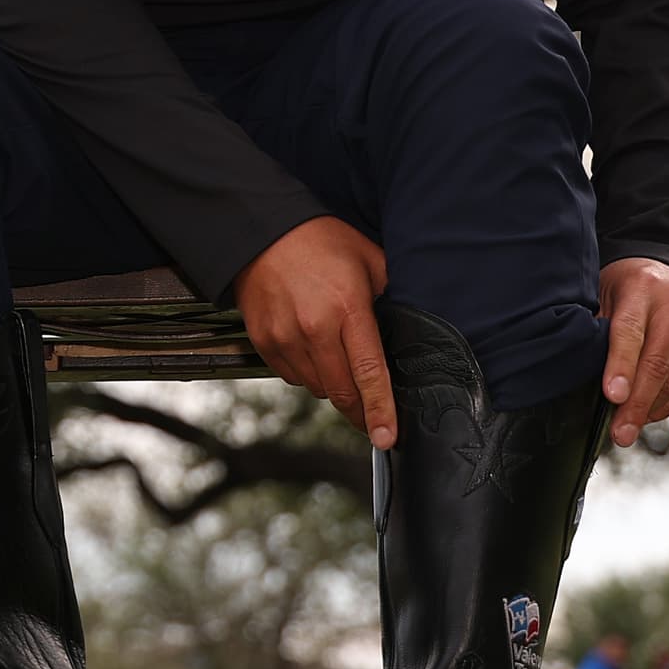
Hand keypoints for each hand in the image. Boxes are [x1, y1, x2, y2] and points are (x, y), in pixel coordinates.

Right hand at [233, 216, 395, 447]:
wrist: (262, 230)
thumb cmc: (320, 241)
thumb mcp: (369, 259)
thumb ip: (390, 296)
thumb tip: (406, 329)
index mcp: (347, 308)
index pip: (369, 372)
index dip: (380, 410)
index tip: (388, 438)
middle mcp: (314, 328)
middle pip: (342, 391)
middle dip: (360, 409)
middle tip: (373, 417)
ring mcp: (285, 337)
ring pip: (318, 388)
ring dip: (334, 388)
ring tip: (339, 361)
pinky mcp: (265, 342)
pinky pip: (293, 377)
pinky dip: (308, 374)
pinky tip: (314, 351)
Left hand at [597, 256, 668, 446]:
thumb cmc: (625, 288)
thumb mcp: (603, 296)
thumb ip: (598, 332)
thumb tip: (584, 380)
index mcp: (641, 287)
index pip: (629, 332)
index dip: (621, 367)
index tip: (612, 398)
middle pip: (658, 363)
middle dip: (637, 404)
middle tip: (620, 435)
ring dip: (654, 408)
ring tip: (631, 426)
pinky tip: (654, 411)